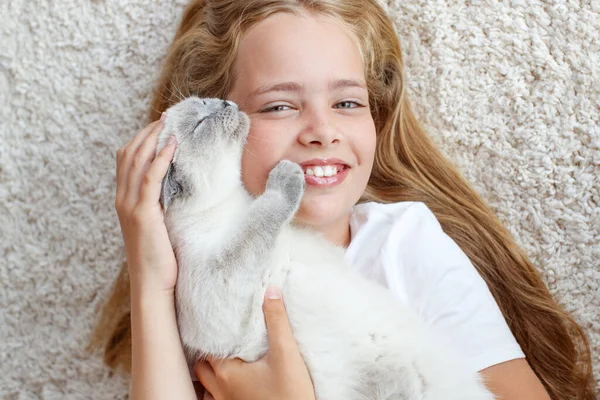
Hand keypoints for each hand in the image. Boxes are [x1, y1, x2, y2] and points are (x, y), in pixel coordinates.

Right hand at [115, 113, 178, 293]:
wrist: (153, 284)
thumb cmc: (160, 257)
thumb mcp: (158, 224)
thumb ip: (160, 204)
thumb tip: (178, 186)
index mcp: (124, 200)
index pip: (126, 159)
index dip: (141, 139)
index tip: (160, 125)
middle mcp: (123, 199)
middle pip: (129, 154)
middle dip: (148, 132)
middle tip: (166, 117)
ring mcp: (130, 206)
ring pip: (137, 161)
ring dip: (154, 138)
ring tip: (170, 123)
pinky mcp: (143, 213)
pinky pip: (150, 178)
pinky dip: (161, 158)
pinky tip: (173, 145)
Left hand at [194, 287, 315, 399]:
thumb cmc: (291, 394)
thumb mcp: (286, 353)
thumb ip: (277, 321)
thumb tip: (270, 290)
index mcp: (227, 374)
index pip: (206, 348)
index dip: (210, 334)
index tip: (218, 322)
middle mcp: (220, 391)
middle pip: (202, 367)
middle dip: (209, 353)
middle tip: (222, 339)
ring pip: (207, 386)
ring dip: (212, 373)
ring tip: (227, 359)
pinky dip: (218, 391)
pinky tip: (235, 384)